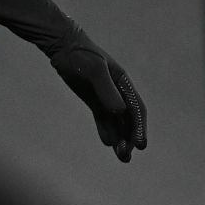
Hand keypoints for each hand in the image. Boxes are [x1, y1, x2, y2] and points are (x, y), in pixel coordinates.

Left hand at [49, 27, 147, 161]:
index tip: (141, 145)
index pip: (136, 109)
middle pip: (128, 119)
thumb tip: (120, 111)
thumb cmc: (80, 55)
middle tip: (126, 157)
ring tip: (122, 157)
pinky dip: (107, 130)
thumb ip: (107, 90)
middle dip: (130, 138)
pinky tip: (108, 143)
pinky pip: (103, 118)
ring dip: (121, 138)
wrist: (62, 46)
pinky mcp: (93, 99)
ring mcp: (105, 95)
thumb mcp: (94, 71)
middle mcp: (118, 91)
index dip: (139, 127)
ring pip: (117, 122)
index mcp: (123, 82)